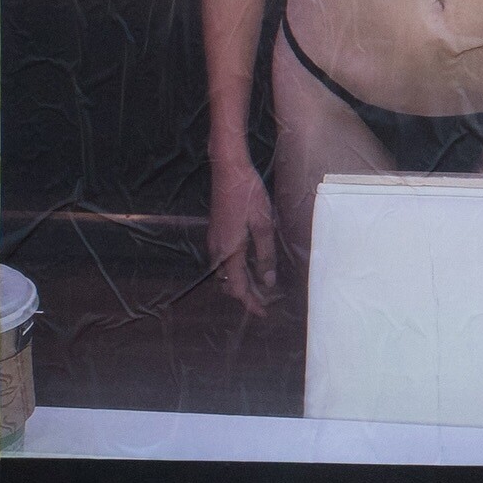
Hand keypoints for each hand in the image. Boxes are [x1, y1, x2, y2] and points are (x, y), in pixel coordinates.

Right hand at [208, 160, 277, 314]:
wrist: (228, 170)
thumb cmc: (247, 194)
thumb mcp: (264, 225)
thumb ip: (265, 255)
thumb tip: (268, 281)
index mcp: (228, 251)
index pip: (238, 288)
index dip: (251, 303)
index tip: (264, 313)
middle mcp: (217, 249)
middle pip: (229, 284)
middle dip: (246, 295)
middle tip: (266, 301)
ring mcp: (214, 240)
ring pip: (225, 273)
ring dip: (241, 282)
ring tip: (260, 285)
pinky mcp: (216, 232)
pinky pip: (224, 260)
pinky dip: (237, 269)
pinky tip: (251, 264)